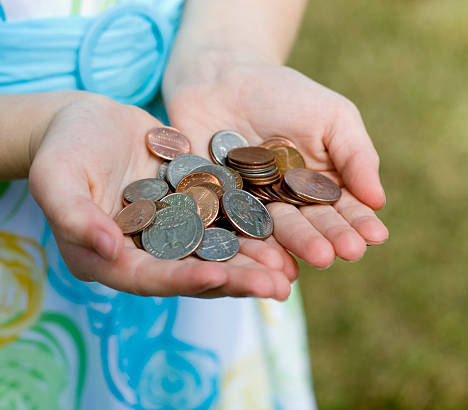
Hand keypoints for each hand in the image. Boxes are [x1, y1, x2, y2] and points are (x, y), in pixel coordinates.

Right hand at [29, 93, 294, 299]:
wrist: (88, 121)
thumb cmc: (64, 146)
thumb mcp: (57, 176)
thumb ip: (76, 215)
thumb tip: (108, 250)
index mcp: (109, 259)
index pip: (152, 277)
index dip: (187, 278)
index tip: (222, 276)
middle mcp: (147, 254)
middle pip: (194, 272)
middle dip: (237, 281)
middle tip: (277, 288)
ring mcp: (174, 234)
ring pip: (218, 252)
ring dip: (254, 262)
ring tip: (290, 270)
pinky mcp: (194, 210)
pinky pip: (227, 222)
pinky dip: (253, 230)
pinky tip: (285, 233)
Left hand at [163, 50, 388, 268]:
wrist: (220, 76)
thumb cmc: (284, 94)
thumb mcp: (332, 116)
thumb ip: (356, 156)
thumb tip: (379, 201)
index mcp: (321, 187)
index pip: (344, 209)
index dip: (360, 222)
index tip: (375, 235)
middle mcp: (289, 204)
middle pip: (311, 225)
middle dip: (331, 237)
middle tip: (348, 252)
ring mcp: (253, 208)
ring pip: (276, 231)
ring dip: (297, 246)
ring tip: (317, 257)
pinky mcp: (218, 208)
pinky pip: (233, 227)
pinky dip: (249, 242)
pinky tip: (266, 256)